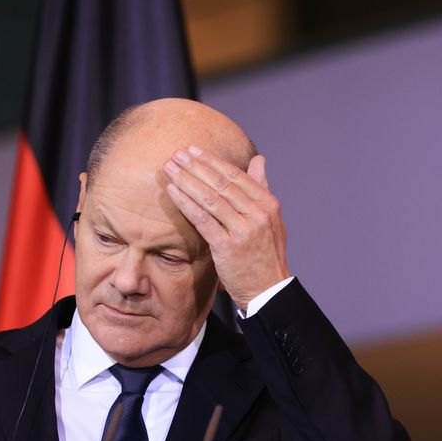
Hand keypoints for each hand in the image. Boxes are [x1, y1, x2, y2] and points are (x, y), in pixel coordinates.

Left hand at [163, 146, 290, 308]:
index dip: (212, 161)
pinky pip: (202, 219)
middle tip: (176, 154)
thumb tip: (259, 159)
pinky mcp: (227, 246)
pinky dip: (185, 203)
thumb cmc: (266, 254)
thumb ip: (262, 188)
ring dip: (186, 180)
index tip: (194, 150)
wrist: (268, 290)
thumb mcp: (272, 218)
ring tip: (170, 168)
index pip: (236, 175)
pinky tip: (172, 192)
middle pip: (221, 183)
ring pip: (210, 198)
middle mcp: (258, 213)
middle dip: (195, 166)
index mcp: (268, 203)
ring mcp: (243, 230)